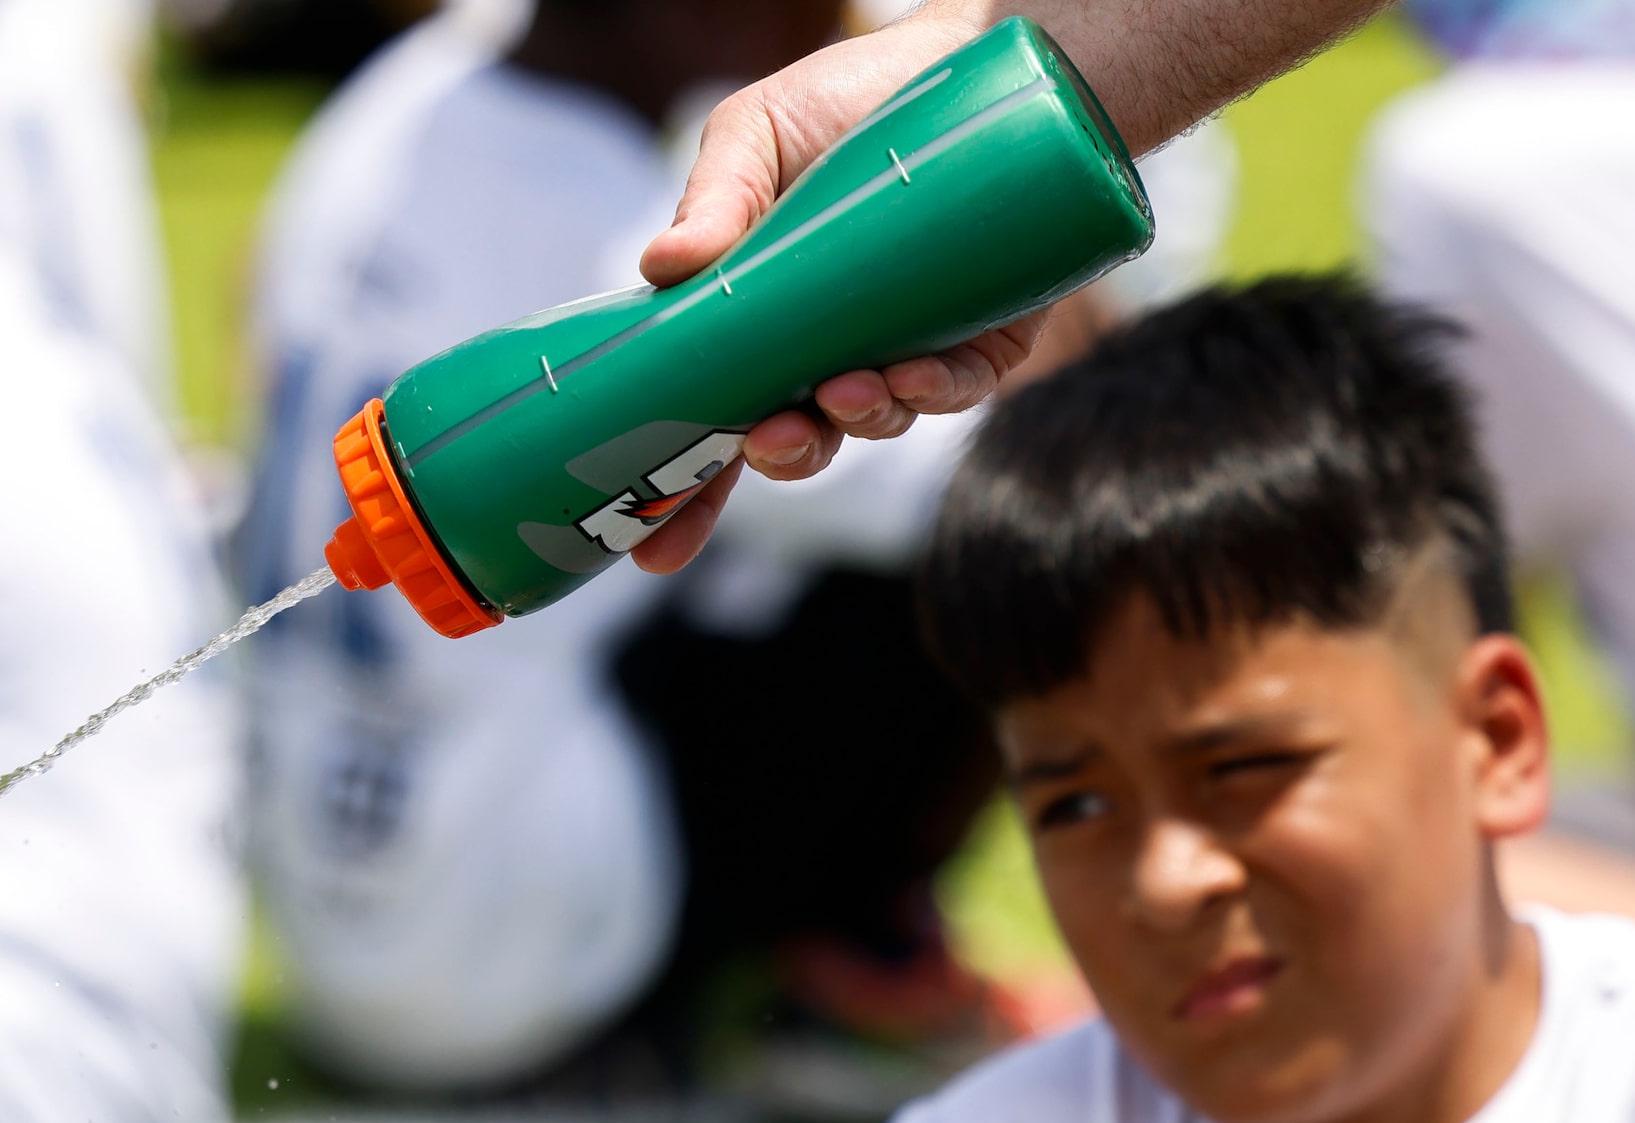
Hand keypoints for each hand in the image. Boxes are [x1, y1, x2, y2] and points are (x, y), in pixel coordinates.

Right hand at [630, 0, 1041, 570]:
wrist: (975, 57)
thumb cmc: (853, 98)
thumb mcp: (758, 135)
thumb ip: (712, 199)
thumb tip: (663, 265)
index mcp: (756, 327)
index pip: (711, 426)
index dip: (683, 497)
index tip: (654, 553)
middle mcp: (826, 353)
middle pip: (793, 445)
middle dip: (779, 460)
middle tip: (767, 441)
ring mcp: (901, 352)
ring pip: (872, 426)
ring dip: (854, 423)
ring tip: (846, 387)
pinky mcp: (980, 340)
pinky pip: (954, 392)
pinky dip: (932, 394)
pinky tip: (911, 372)